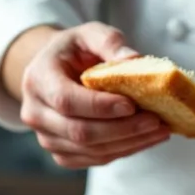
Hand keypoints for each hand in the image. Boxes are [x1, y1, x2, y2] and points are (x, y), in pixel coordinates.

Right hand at [18, 22, 170, 168]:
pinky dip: (123, 151)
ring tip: (159, 130)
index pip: (66, 101)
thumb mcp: (89, 34)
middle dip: (123, 129)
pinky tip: (145, 139)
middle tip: (155, 120)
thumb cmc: (74, 51)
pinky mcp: (62, 154)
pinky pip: (95, 159)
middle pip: (80, 131)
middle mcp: (35, 113)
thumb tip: (134, 60)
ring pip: (90, 150)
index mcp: (38, 80)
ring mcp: (46, 138)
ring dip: (129, 143)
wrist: (55, 72)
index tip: (131, 104)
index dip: (99, 106)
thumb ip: (110, 42)